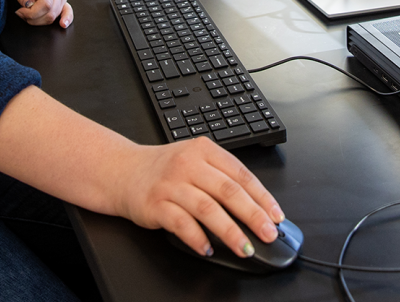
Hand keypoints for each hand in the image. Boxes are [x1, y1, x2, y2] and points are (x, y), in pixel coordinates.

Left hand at [5, 0, 72, 27]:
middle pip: (51, 12)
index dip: (31, 13)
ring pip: (54, 15)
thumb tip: (30, 7)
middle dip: (34, 18)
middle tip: (21, 12)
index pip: (45, 4)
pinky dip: (66, 18)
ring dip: (40, 20)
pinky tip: (63, 23)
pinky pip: (67, 11)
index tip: (19, 11)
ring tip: (28, 12)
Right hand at [114, 137, 284, 257]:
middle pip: (228, 191)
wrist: (123, 171)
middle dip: (253, 215)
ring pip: (207, 209)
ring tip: (244, 248)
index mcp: (204, 150)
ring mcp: (171, 184)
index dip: (262, 197)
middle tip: (267, 234)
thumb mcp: (195, 161)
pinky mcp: (155, 204)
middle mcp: (188, 164)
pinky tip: (208, 249)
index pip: (241, 174)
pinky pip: (181, 223)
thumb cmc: (165, 170)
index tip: (276, 216)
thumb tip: (257, 207)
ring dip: (230, 231)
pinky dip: (197, 238)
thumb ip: (222, 178)